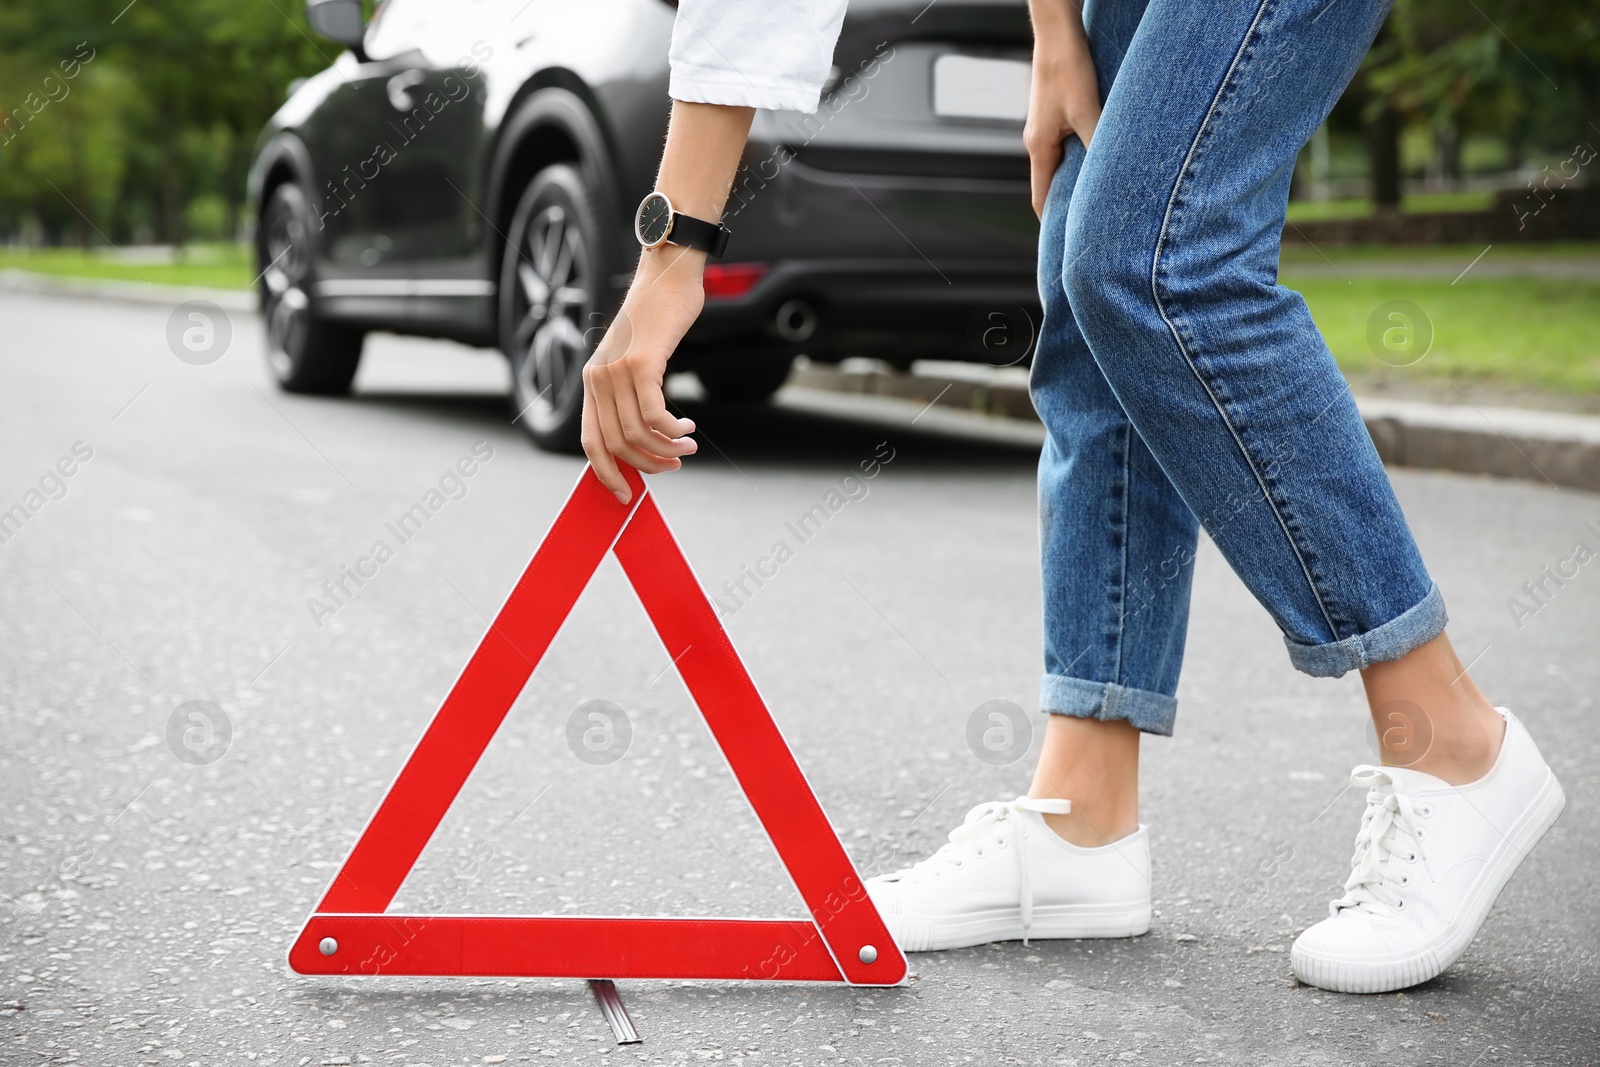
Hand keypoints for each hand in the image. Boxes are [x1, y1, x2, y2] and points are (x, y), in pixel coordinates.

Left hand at [581, 247, 703, 503]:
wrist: (668, 275)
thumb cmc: (659, 318)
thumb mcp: (637, 358)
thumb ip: (631, 392)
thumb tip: (643, 439)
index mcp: (592, 381)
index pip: (590, 442)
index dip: (607, 473)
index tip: (627, 495)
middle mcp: (597, 378)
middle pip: (615, 444)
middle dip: (647, 465)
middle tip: (675, 464)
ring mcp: (615, 370)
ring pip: (636, 434)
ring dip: (667, 447)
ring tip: (688, 446)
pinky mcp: (640, 362)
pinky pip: (654, 415)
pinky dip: (673, 429)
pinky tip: (688, 426)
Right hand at [1023, 36, 1101, 218]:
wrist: (1058, 31)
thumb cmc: (1067, 67)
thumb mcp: (1088, 112)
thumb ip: (1099, 146)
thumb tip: (1116, 178)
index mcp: (1039, 147)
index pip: (1040, 198)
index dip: (1052, 222)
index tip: (1068, 241)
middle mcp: (1038, 139)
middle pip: (1051, 183)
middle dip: (1068, 203)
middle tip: (1092, 222)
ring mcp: (1047, 125)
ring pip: (1062, 163)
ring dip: (1079, 178)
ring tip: (1102, 193)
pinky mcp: (1058, 112)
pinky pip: (1069, 143)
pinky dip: (1083, 156)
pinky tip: (1103, 155)